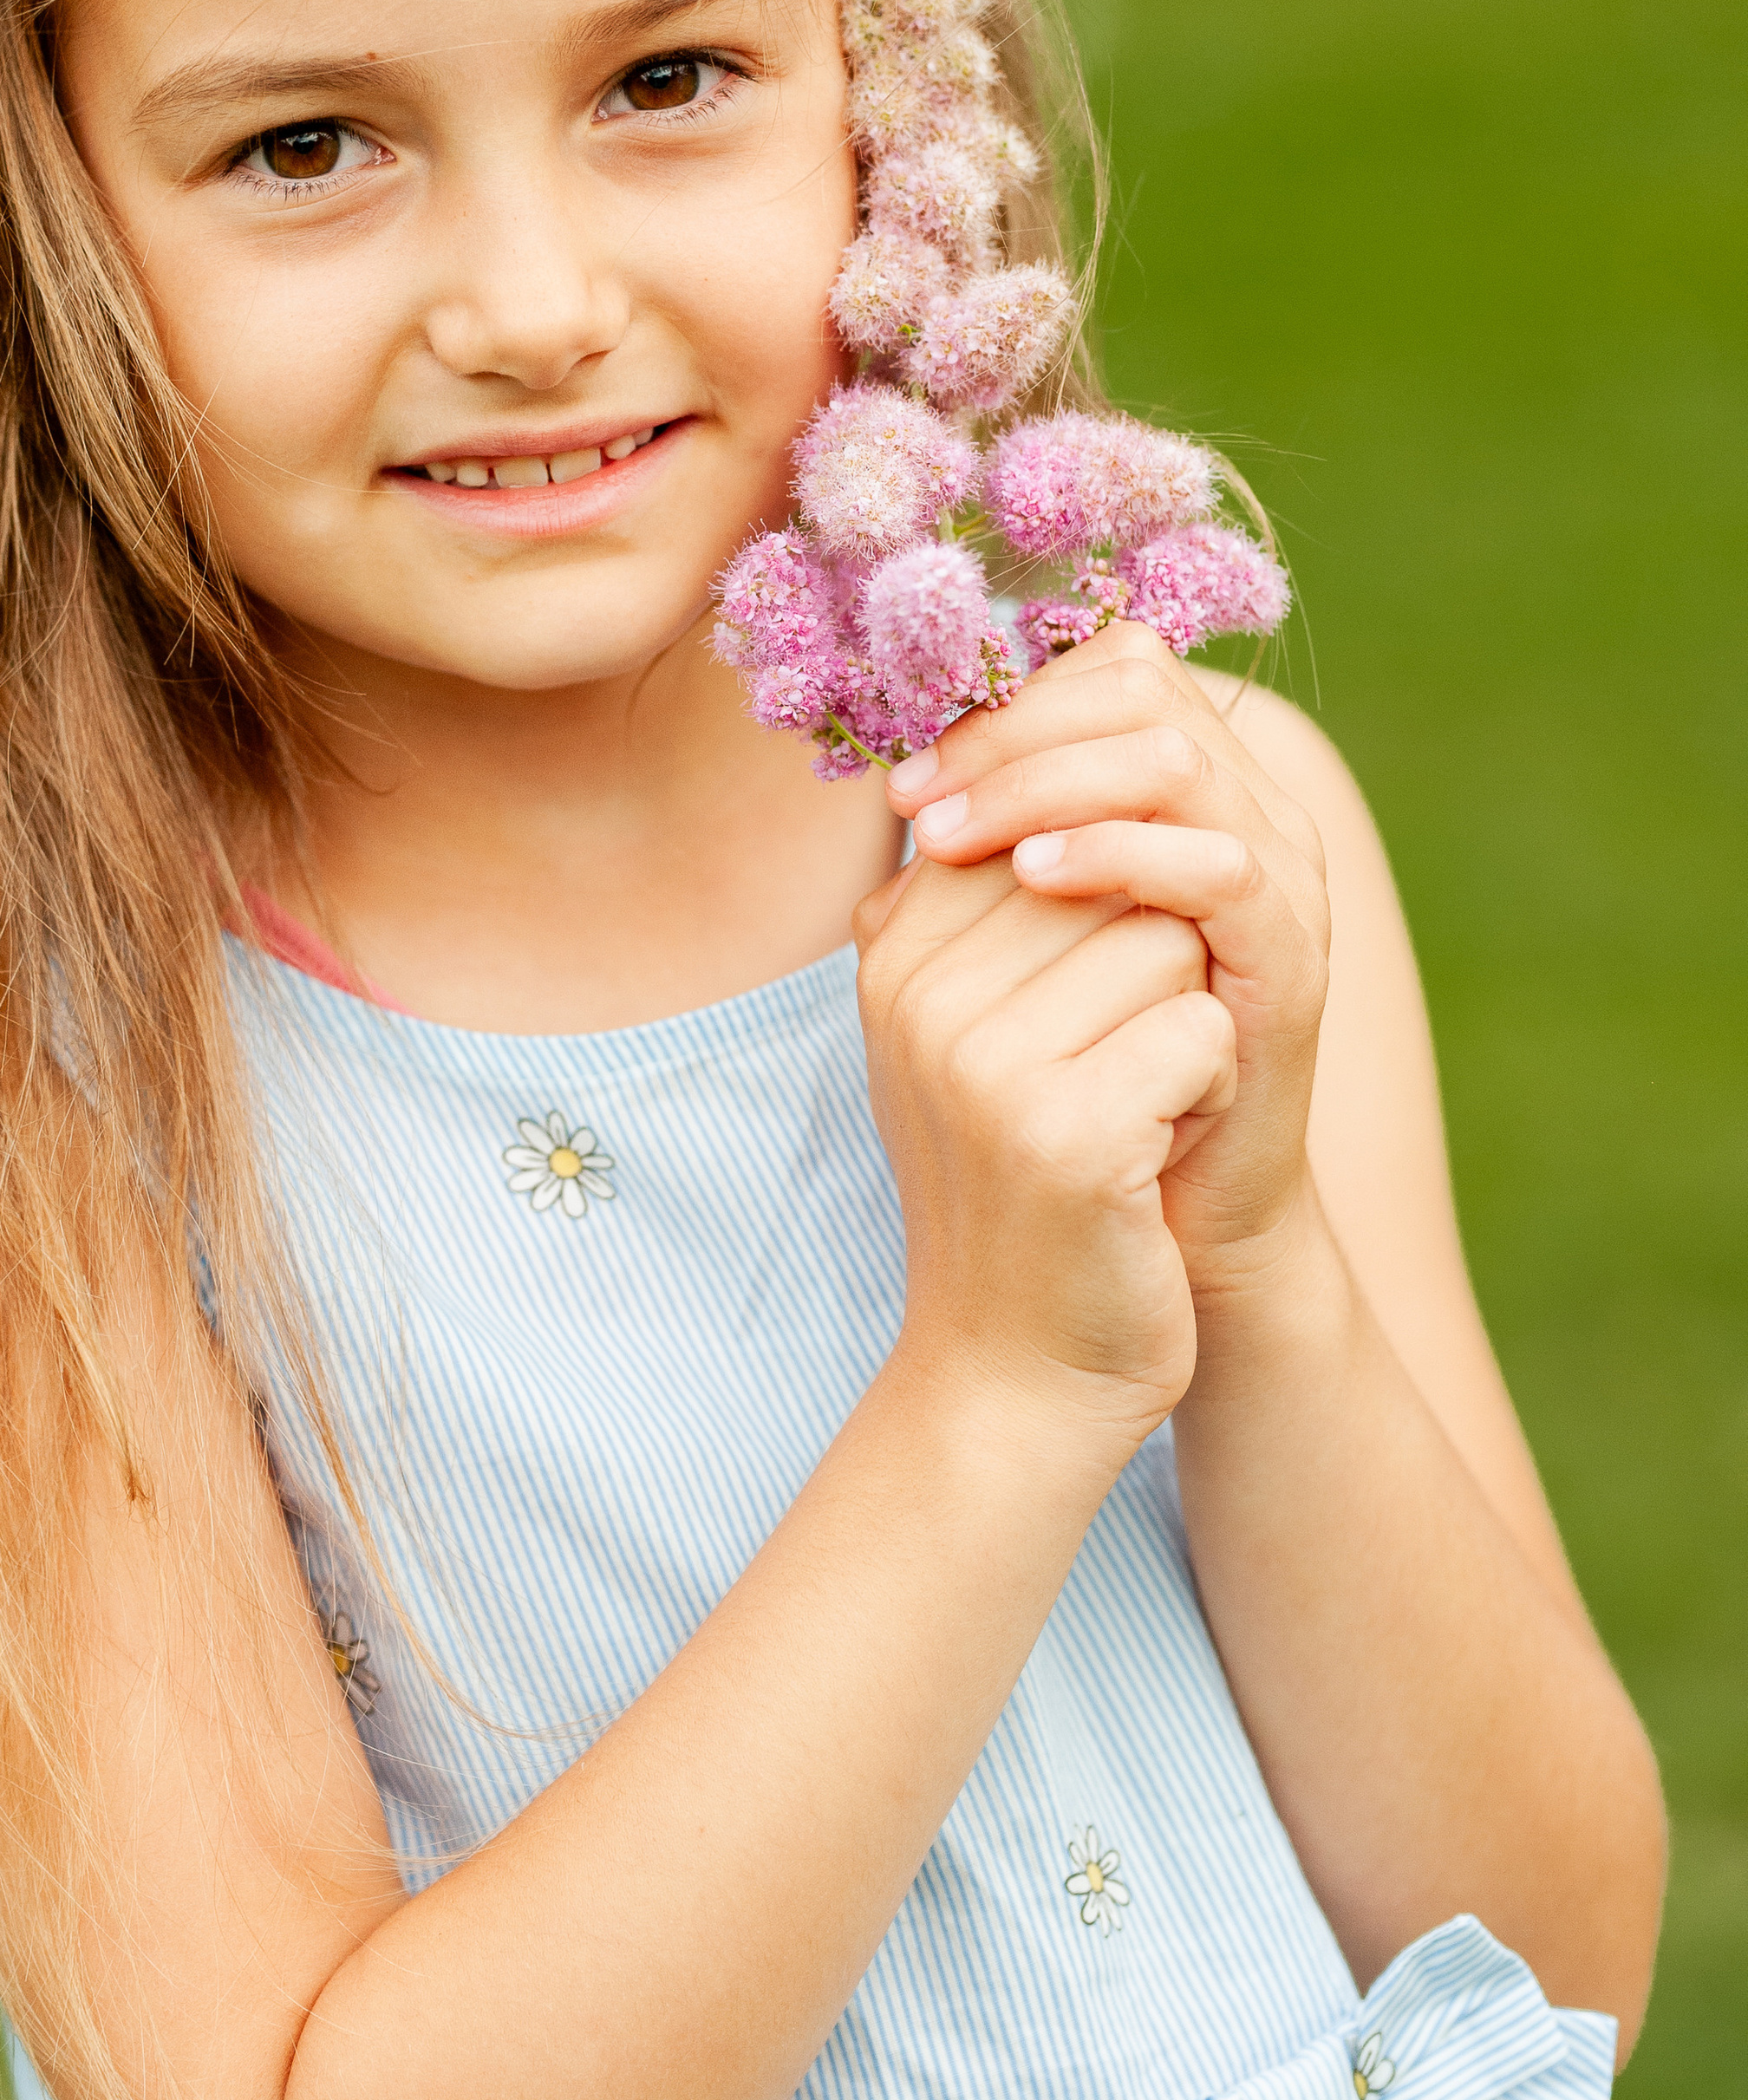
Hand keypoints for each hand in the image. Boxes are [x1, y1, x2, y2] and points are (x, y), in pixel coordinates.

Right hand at [853, 837, 1234, 1436]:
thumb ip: (995, 894)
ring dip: (1185, 1025)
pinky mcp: (1066, 1131)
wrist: (1014, 1372)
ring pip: (1170, 941)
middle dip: (1154, 961)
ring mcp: (983, 1061)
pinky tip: (1153, 1158)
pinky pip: (1202, 1032)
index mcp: (893, 949)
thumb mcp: (975, 1023)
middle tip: (1110, 1071)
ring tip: (1128, 1112)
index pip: (1049, 822)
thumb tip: (1068, 727)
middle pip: (1116, 872)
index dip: (1108, 906)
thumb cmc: (1022, 1182)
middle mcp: (921, 991)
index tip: (1079, 1012)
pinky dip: (1206, 1091)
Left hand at [885, 626, 1331, 1286]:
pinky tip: (1034, 882)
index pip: (1110, 671)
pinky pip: (1222, 866)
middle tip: (919, 803)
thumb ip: (985, 856)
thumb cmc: (1076, 1069)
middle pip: (1143, 691)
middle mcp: (1250, 811)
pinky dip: (1121, 855)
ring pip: (1177, 761)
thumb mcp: (1018, 943)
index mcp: (1190, 790)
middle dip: (1013, 735)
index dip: (1004, 705)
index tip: (908, 782)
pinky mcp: (1291, 956)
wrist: (1151, 1215)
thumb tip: (899, 787)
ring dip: (1048, 784)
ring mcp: (1282, 878)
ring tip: (956, 838)